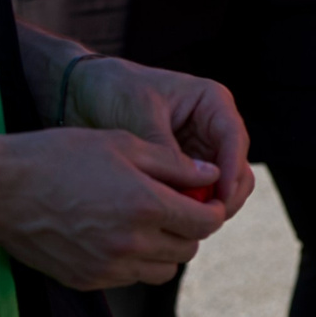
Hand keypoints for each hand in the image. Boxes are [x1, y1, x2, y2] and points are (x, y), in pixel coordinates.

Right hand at [0, 128, 231, 288]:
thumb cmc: (60, 157)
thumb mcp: (123, 144)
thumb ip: (174, 164)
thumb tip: (211, 174)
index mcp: (144, 206)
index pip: (205, 223)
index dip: (213, 210)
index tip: (206, 200)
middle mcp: (130, 243)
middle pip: (188, 249)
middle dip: (190, 229)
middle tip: (177, 209)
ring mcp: (106, 267)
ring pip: (162, 270)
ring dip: (165, 250)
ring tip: (149, 224)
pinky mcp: (85, 280)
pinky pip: (129, 279)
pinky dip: (135, 263)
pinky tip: (119, 237)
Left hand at [64, 54, 253, 216]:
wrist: (81, 92)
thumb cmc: (114, 90)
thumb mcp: (140, 114)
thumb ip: (166, 150)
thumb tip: (188, 188)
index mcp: (212, 103)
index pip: (234, 139)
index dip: (231, 170)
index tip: (219, 199)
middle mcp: (211, 127)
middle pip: (235, 166)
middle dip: (226, 195)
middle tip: (206, 221)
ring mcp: (198, 150)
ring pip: (219, 184)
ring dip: (208, 205)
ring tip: (186, 225)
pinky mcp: (181, 169)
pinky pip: (194, 193)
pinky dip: (187, 208)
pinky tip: (170, 223)